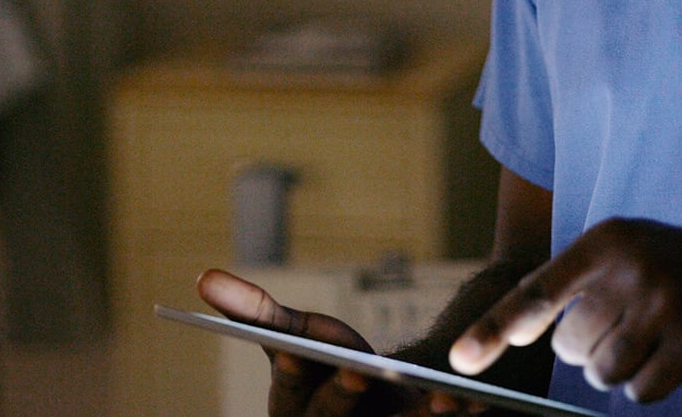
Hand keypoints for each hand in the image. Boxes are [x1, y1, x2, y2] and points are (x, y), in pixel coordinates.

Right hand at [198, 269, 480, 416]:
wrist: (375, 394)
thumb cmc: (326, 360)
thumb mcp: (295, 334)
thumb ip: (255, 311)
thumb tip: (204, 277)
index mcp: (294, 410)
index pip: (298, 396)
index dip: (305, 381)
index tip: (315, 361)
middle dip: (350, 400)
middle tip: (364, 374)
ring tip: (447, 397)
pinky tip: (478, 402)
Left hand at [448, 219, 681, 403]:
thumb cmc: (678, 268)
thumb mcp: (627, 251)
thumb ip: (576, 283)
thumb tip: (517, 329)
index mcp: (606, 239)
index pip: (537, 291)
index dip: (495, 329)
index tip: (461, 359)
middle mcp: (630, 268)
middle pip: (571, 346)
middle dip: (588, 350)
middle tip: (627, 326)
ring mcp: (663, 305)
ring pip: (603, 373)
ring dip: (620, 369)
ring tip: (654, 337)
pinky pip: (641, 391)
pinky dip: (651, 384)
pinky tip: (677, 354)